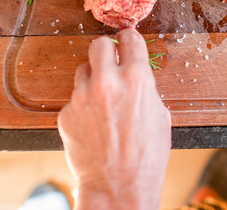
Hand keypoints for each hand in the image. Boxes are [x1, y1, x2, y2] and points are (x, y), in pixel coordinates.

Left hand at [57, 28, 170, 209]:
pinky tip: (93, 123)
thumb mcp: (160, 116)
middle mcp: (107, 82)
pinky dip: (82, 106)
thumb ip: (146, 89)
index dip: (129, 39)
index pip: (129, 38)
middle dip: (106, 51)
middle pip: (99, 45)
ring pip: (83, 70)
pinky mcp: (66, 113)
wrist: (118, 187)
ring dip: (93, 79)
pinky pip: (74, 98)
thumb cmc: (145, 157)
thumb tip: (137, 77)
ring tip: (103, 100)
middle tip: (111, 62)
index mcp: (136, 79)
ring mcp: (83, 97)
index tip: (126, 41)